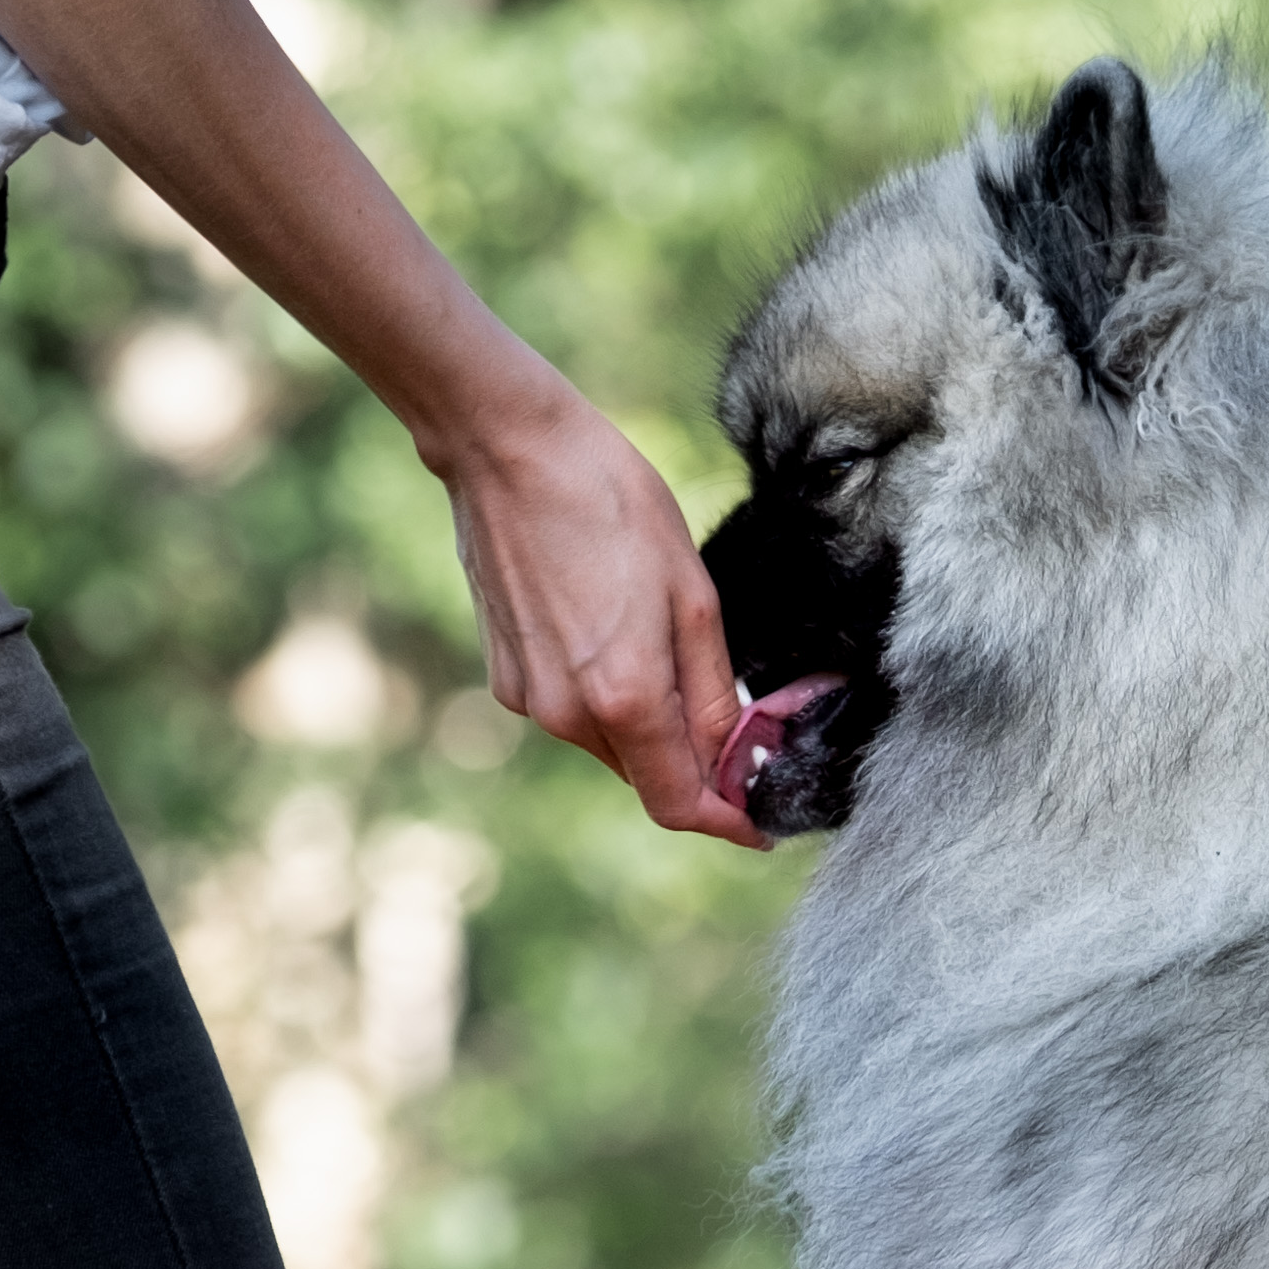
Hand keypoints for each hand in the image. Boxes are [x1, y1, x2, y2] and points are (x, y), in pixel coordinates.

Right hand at [436, 361, 750, 837]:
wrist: (506, 449)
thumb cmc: (611, 502)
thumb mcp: (692, 594)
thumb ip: (714, 692)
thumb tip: (736, 759)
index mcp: (624, 700)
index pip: (680, 805)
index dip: (728, 820)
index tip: (762, 819)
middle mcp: (568, 715)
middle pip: (648, 778)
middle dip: (694, 765)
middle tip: (738, 721)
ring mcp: (530, 699)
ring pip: (611, 746)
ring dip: (650, 726)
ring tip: (667, 651)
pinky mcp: (507, 677)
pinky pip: (573, 712)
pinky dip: (607, 697)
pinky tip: (615, 631)